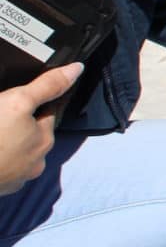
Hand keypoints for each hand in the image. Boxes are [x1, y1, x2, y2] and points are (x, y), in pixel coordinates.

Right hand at [0, 63, 82, 195]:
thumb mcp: (18, 102)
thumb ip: (47, 86)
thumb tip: (77, 69)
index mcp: (44, 140)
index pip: (47, 113)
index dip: (36, 101)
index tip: (24, 97)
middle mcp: (35, 163)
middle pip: (31, 134)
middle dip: (20, 123)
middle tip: (4, 113)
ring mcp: (15, 178)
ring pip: (17, 152)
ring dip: (9, 142)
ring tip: (0, 130)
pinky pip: (3, 167)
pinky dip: (0, 157)